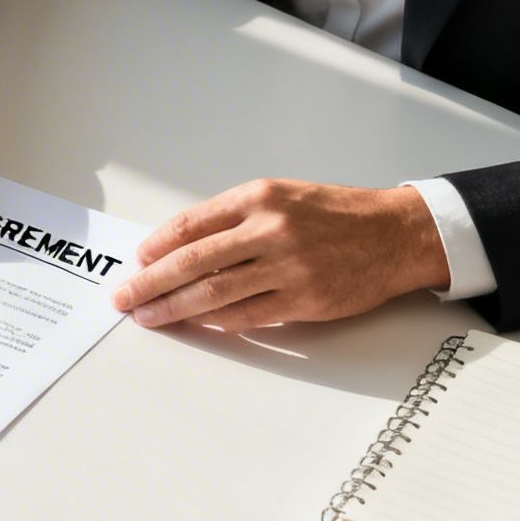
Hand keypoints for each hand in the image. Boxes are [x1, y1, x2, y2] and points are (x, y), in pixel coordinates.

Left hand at [111, 180, 449, 329]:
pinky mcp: (304, 300)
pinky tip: (196, 323)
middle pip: (192, 261)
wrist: (395, 234)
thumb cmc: (335, 215)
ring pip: (214, 294)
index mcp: (259, 197)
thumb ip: (234, 218)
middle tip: (124, 297)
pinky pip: (247, 316)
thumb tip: (181, 247)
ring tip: (149, 317)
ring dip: (174, 308)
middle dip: (150, 282)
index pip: (191, 224)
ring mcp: (287, 267)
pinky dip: (216, 322)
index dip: (157, 246)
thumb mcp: (282, 197)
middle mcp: (270, 229)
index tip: (137, 261)